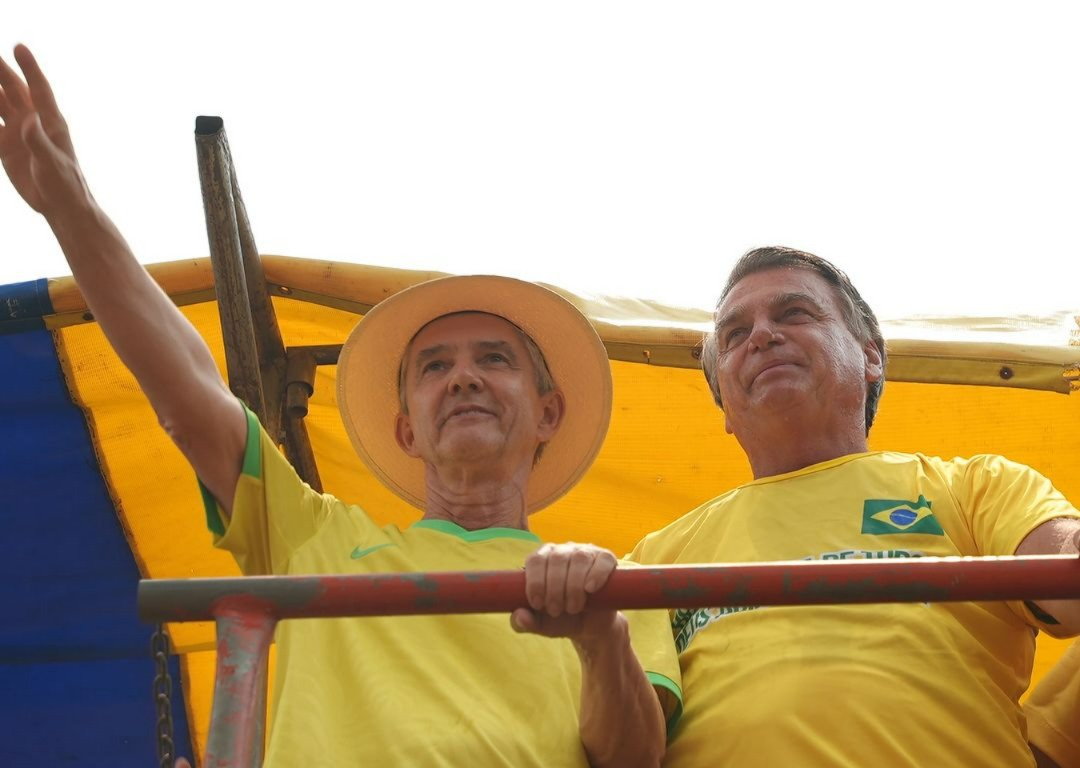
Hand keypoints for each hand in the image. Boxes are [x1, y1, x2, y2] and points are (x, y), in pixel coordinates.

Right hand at [0, 44, 88, 215]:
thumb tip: (30, 119)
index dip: (29, 67)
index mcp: (50, 121)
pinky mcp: (5, 147)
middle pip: (13, 90)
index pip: (38, 88)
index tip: (19, 46)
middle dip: (0, 71)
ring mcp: (18, 133)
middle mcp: (33, 122)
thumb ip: (40, 140)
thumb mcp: (53, 162)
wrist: (60, 206)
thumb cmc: (65, 183)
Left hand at [511, 542, 619, 647]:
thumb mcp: (541, 625)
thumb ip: (524, 623)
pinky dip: (596, 574)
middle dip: (554, 588)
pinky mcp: (606, 560)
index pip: (535, 560)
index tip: (537, 604)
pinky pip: (603, 560)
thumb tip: (518, 615)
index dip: (535, 581)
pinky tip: (590, 589)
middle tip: (556, 610)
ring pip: (579, 558)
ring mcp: (586, 552)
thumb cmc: (562, 620)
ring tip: (573, 608)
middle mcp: (563, 551)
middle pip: (557, 559)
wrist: (591, 627)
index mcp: (543, 559)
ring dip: (574, 585)